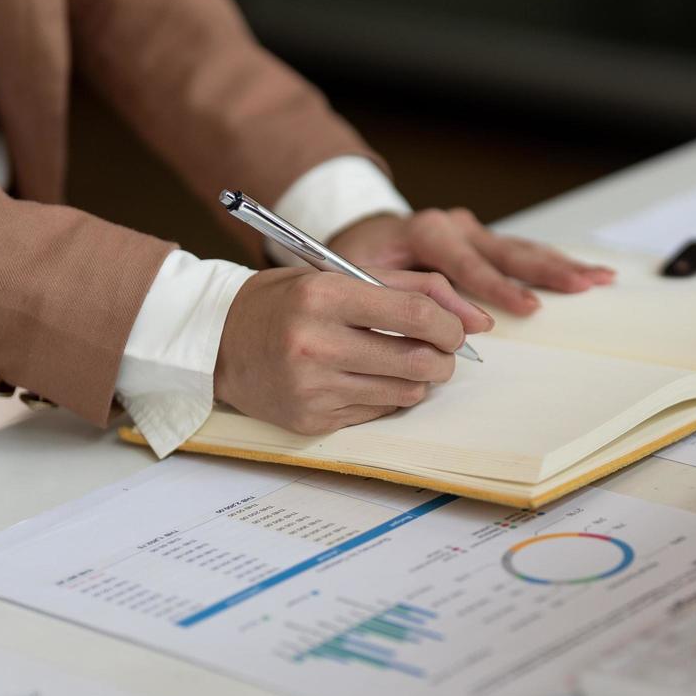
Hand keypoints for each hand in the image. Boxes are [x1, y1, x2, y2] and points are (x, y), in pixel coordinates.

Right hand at [214, 267, 491, 434]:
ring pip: (404, 391)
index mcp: (323, 296)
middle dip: (444, 358)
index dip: (450, 325)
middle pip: (417, 360)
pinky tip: (369, 378)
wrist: (218, 341)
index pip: (415, 315)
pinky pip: (378, 412)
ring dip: (419, 379)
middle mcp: (315, 343)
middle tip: (440, 351)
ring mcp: (311, 387)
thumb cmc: (285, 302)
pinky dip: (388, 396)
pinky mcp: (311, 420)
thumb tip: (477, 320)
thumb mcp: (338, 275)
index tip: (455, 329)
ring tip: (403, 362)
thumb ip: (410, 287)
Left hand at [329, 209, 614, 315]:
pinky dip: (554, 264)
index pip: (466, 262)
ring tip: (597, 277)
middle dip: (547, 270)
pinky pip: (523, 254)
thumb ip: (401, 297)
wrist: (362, 236)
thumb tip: (452, 323)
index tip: (527, 308)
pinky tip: (586, 272)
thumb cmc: (359, 261)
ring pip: (523, 249)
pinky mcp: (484, 243)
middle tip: (581, 284)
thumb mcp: (363, 277)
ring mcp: (474, 233)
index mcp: (426, 231)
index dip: (496, 287)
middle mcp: (456, 226)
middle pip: (507, 250)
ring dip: (562, 265)